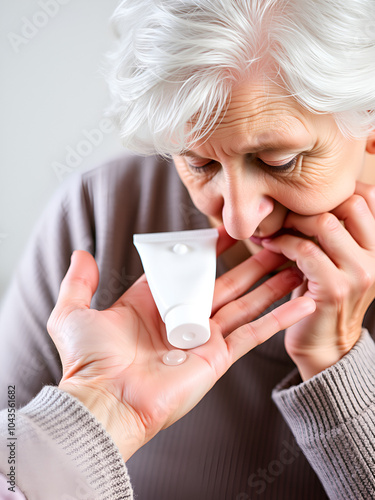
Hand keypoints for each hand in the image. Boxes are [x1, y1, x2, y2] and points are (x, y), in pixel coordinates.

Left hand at [47, 227, 314, 460]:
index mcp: (153, 304)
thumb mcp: (72, 312)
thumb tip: (81, 253)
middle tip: (274, 243)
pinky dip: (278, 318)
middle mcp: (182, 318)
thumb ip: (79, 282)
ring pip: (245, 303)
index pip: (189, 269)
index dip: (210, 249)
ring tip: (294, 263)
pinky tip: (301, 303)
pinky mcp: (218, 356)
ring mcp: (203, 337)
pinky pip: (254, 333)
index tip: (229, 230)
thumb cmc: (87, 362)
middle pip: (225, 283)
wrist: (103, 402)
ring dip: (270, 284)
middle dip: (250, 263)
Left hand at [262, 182, 374, 379]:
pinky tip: (271, 245)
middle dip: (313, 204)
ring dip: (293, 222)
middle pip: (350, 204)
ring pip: (325, 224)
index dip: (338, 190)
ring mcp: (359, 274)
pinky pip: (305, 250)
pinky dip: (282, 243)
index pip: (370, 198)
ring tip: (276, 228)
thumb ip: (335, 232)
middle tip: (288, 212)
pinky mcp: (334, 289)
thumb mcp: (339, 261)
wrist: (325, 345)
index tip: (308, 197)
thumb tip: (309, 196)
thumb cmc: (324, 296)